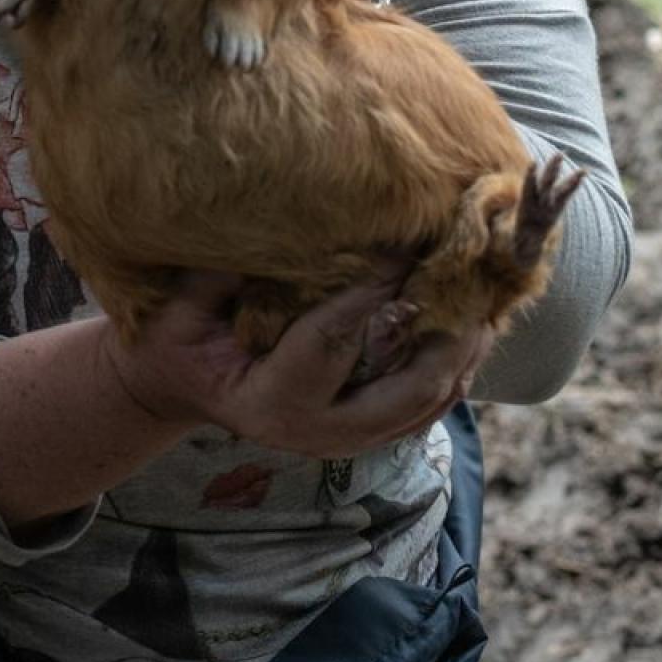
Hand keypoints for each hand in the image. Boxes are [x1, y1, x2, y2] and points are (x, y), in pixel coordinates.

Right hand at [100, 265, 493, 461]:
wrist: (180, 389)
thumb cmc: (177, 342)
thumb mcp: (181, 308)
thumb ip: (223, 273)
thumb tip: (277, 219)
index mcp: (268, 404)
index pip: (333, 341)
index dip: (369, 289)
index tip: (402, 243)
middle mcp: (315, 433)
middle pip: (405, 392)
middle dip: (444, 338)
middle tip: (469, 285)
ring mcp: (346, 441)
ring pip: (427, 406)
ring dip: (460, 355)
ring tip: (484, 301)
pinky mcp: (366, 434)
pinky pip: (426, 408)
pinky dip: (452, 368)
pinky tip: (467, 327)